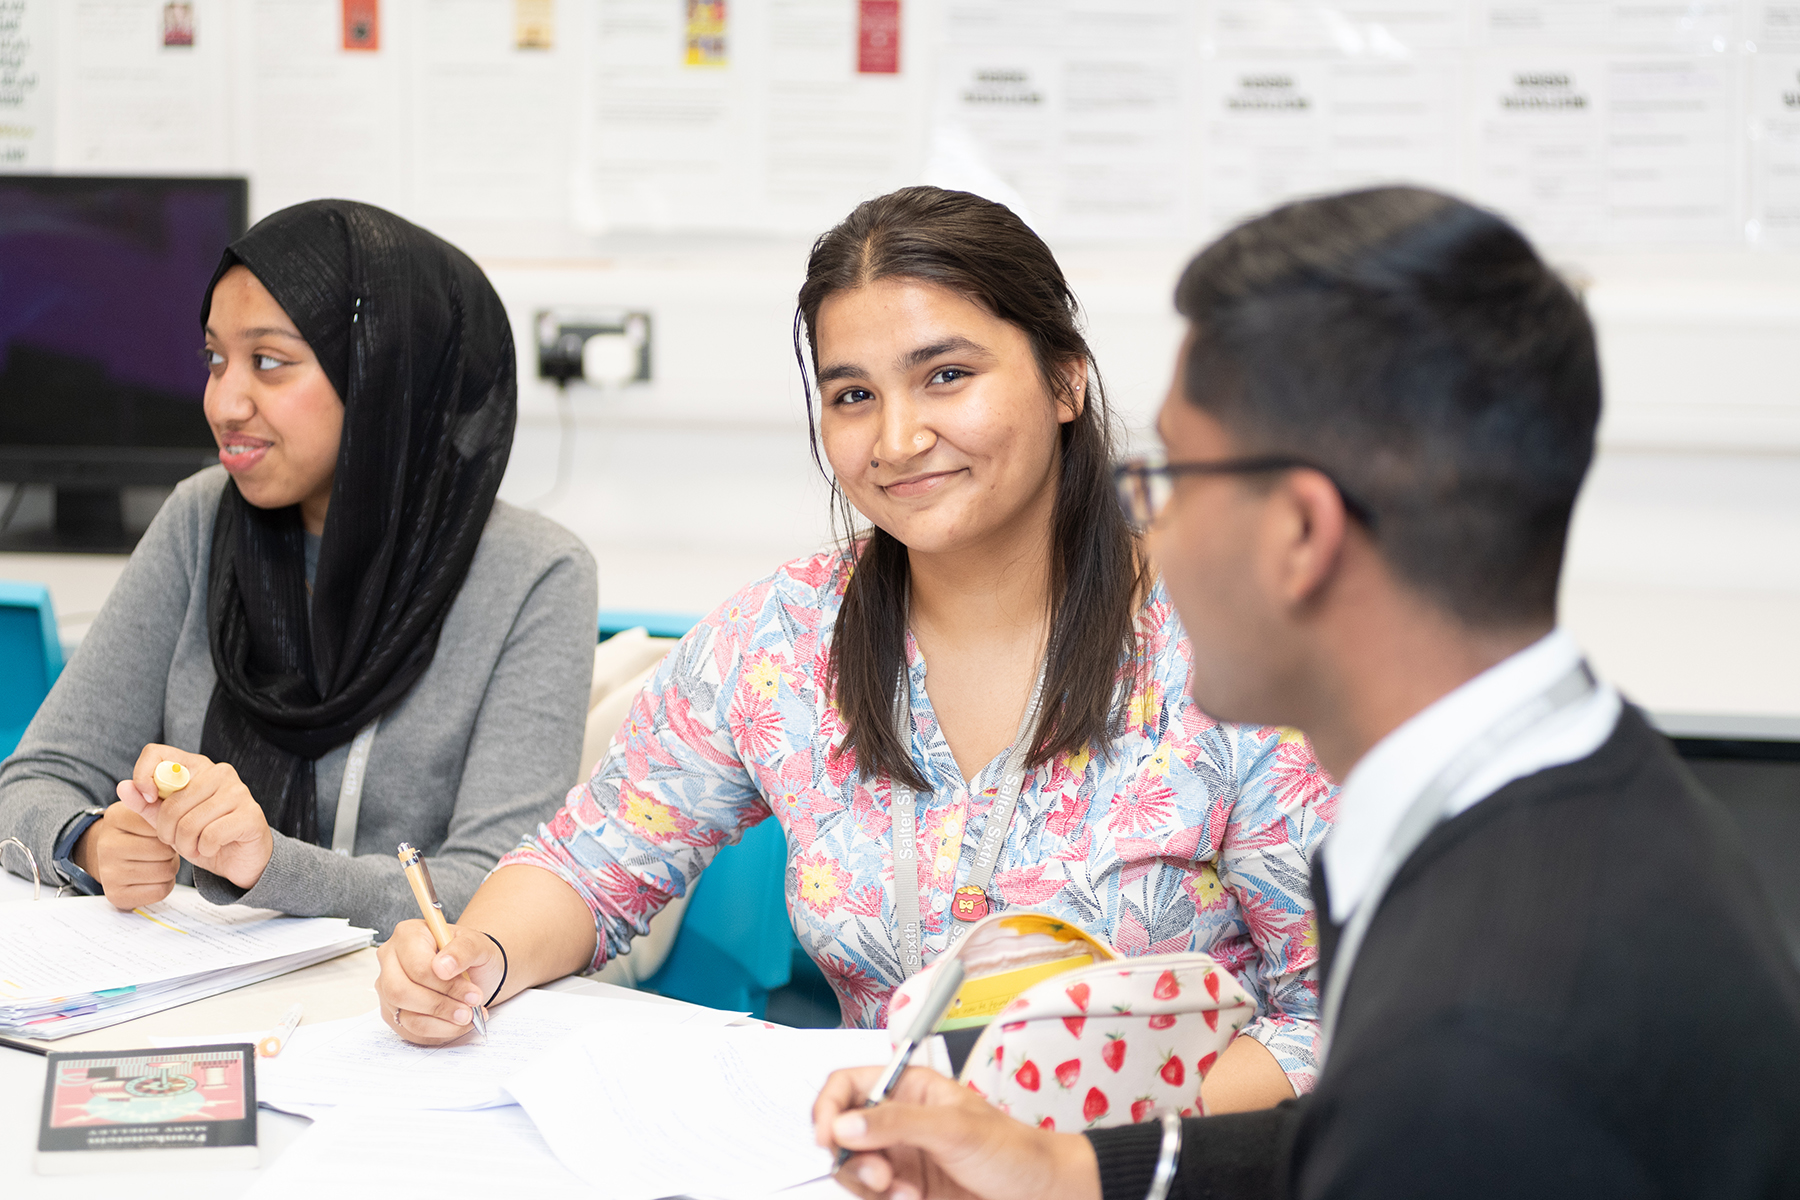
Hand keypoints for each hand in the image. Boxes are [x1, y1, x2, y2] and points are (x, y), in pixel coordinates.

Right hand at [73, 801, 179, 909]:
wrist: (110, 857)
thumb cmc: (136, 832)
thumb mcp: (143, 811)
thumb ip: (150, 799)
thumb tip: (127, 785)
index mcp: (115, 818)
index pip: (163, 825)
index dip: (170, 829)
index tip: (160, 830)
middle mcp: (107, 846)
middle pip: (165, 850)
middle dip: (170, 850)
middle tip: (159, 848)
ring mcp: (109, 873)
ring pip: (166, 871)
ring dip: (169, 867)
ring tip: (156, 860)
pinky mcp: (116, 895)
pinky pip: (160, 890)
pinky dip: (163, 885)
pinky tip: (152, 877)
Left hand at [117, 744, 273, 890]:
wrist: (238, 858)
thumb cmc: (203, 835)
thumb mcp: (167, 821)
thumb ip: (145, 804)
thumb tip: (123, 787)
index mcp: (197, 766)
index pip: (158, 754)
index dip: (143, 776)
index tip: (148, 800)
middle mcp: (220, 772)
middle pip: (172, 803)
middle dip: (167, 832)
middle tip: (178, 840)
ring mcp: (239, 791)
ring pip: (190, 823)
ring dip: (186, 845)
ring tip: (194, 847)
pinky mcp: (251, 814)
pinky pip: (210, 836)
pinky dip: (205, 850)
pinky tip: (212, 848)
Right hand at [376, 919, 503, 1045]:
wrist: (472, 971)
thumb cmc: (470, 955)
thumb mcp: (478, 944)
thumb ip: (463, 950)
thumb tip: (442, 967)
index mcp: (408, 935)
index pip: (417, 967)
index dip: (446, 985)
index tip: (474, 995)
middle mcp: (390, 960)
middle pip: (401, 992)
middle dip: (440, 1007)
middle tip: (470, 1011)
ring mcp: (387, 988)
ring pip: (406, 1016)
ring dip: (442, 1022)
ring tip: (468, 1017)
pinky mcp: (392, 1013)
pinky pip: (410, 1031)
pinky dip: (438, 1032)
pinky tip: (457, 1024)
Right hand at [813, 1066, 1100, 1199]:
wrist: (1041, 1197)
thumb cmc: (1013, 1150)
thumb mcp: (955, 1128)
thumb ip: (898, 1122)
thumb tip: (845, 1123)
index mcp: (909, 1089)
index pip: (848, 1085)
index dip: (829, 1107)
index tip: (829, 1136)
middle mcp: (898, 1121)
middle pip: (842, 1133)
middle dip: (851, 1157)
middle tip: (879, 1176)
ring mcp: (900, 1158)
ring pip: (853, 1170)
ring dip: (868, 1185)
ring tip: (902, 1192)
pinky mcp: (905, 1192)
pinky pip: (872, 1197)